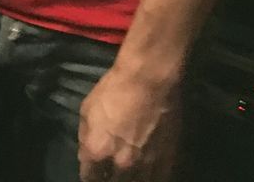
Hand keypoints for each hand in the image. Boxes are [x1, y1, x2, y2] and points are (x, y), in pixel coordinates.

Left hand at [77, 67, 181, 181]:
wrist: (149, 81)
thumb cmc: (113, 91)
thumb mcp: (86, 110)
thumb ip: (85, 138)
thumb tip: (86, 154)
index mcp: (98, 151)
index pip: (89, 177)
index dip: (89, 175)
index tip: (91, 173)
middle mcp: (122, 164)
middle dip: (109, 180)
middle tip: (108, 175)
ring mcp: (147, 165)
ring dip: (130, 180)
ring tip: (128, 175)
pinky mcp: (167, 160)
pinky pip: (158, 179)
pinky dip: (151, 178)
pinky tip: (147, 174)